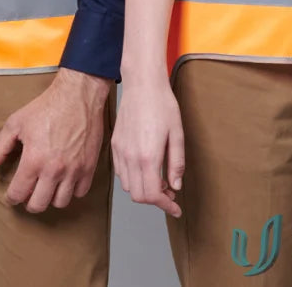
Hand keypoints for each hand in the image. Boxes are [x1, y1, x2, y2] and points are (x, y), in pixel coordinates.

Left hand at [0, 67, 110, 212]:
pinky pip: (80, 192)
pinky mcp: (89, 166)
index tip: (12, 195)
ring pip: (60, 202)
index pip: (18, 194)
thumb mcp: (16, 122)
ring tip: (47, 187)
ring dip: (51, 198)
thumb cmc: (47, 106)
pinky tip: (65, 180)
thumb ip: (1, 146)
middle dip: (29, 202)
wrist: (77, 95)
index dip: (11, 197)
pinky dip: (72, 190)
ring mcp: (74, 170)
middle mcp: (54, 170)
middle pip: (38, 205)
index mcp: (33, 160)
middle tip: (28, 193)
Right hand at [112, 77, 183, 217]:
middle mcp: (130, 157)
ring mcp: (120, 151)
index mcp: (147, 157)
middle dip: (155, 200)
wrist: (142, 84)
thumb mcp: (177, 134)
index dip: (166, 206)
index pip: (152, 195)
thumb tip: (176, 186)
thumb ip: (176, 163)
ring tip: (159, 179)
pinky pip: (121, 172)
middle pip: (138, 195)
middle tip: (170, 193)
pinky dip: (133, 178)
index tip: (176, 208)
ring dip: (143, 189)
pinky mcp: (115, 143)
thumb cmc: (162, 105)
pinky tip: (145, 167)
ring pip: (128, 186)